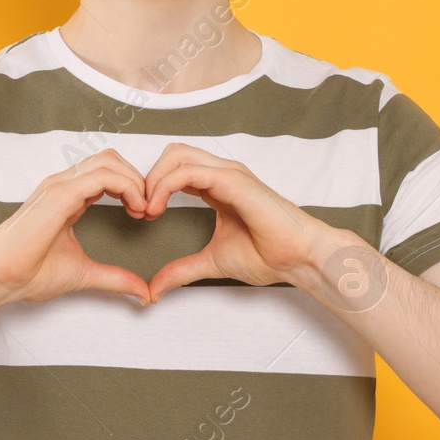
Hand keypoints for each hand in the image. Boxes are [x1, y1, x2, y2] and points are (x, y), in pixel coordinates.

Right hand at [0, 148, 153, 305]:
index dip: (131, 187)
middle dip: (137, 178)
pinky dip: (127, 187)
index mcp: (67, 197)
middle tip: (148, 208)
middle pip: (110, 159)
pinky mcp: (60, 194)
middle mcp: (63, 185)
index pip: (106, 173)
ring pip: (109, 160)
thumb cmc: (28, 273)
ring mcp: (60, 185)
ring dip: (134, 180)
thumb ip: (114, 277)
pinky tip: (135, 209)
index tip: (144, 214)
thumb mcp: (83, 273)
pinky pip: (103, 176)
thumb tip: (143, 292)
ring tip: (142, 208)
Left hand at [143, 143, 348, 302]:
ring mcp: (229, 174)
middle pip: (173, 153)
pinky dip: (165, 185)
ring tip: (147, 209)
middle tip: (140, 209)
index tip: (142, 215)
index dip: (153, 186)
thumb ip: (183, 269)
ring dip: (153, 179)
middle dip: (148, 177)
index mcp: (218, 186)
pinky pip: (189, 171)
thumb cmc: (270, 255)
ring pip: (177, 155)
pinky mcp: (233, 181)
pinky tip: (158, 208)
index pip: (176, 168)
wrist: (299, 258)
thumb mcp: (213, 261)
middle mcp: (223, 173)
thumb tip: (156, 286)